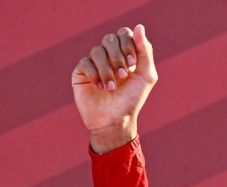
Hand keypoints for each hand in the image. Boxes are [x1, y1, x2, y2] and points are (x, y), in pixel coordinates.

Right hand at [71, 24, 157, 152]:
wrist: (115, 120)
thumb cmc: (132, 99)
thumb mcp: (146, 76)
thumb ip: (145, 51)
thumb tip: (139, 26)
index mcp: (126, 53)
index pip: (124, 34)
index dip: (128, 45)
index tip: (132, 64)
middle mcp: (109, 55)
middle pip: (110, 39)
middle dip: (117, 57)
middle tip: (123, 76)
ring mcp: (94, 62)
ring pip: (97, 51)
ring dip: (107, 70)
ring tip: (111, 88)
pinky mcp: (81, 72)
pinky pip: (85, 62)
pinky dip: (95, 74)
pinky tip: (100, 87)